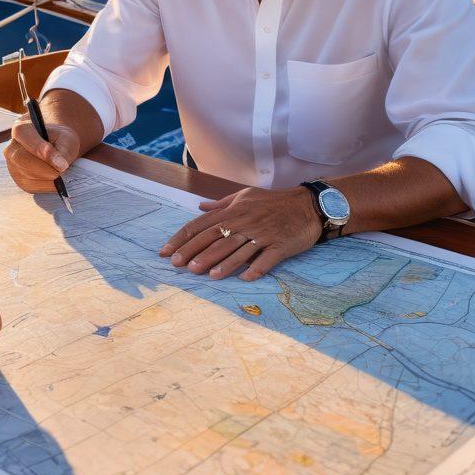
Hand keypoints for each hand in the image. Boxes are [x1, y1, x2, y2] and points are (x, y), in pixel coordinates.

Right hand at [3, 116, 79, 193]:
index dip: (38, 147)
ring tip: (61, 170)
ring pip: (28, 174)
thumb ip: (63, 149)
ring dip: (48, 176)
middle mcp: (11, 148)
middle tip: (62, 168)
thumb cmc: (60, 140)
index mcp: (21, 130)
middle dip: (45, 167)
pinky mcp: (20, 181)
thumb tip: (59, 165)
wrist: (57, 149)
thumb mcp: (67, 138)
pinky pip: (33, 186)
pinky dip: (48, 184)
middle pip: (21, 158)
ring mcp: (13, 166)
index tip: (55, 158)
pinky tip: (55, 178)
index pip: (24, 136)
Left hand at [159, 185, 322, 280]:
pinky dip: (256, 268)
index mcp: (233, 211)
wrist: (308, 205)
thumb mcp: (245, 196)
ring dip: (221, 263)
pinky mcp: (280, 245)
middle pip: (215, 238)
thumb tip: (200, 207)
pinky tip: (244, 278)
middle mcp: (244, 222)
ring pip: (238, 249)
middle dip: (195, 252)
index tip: (166, 251)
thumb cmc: (273, 202)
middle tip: (179, 265)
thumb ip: (221, 204)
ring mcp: (262, 234)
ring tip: (205, 274)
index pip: (201, 224)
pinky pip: (266, 259)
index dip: (182, 238)